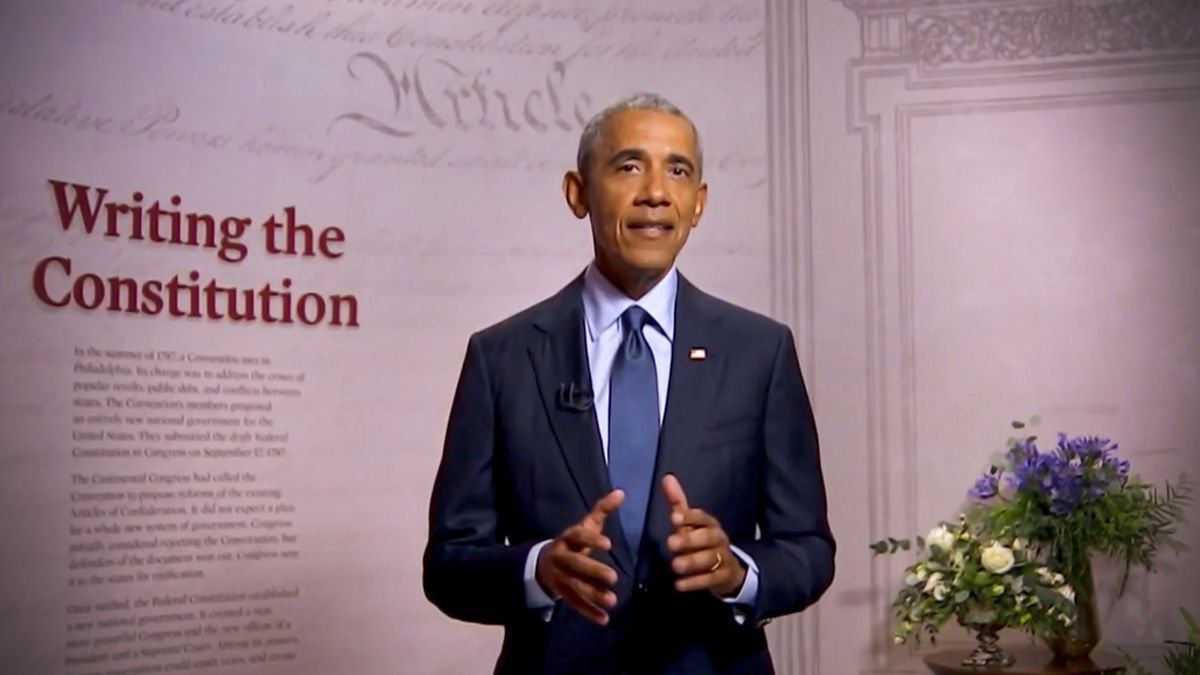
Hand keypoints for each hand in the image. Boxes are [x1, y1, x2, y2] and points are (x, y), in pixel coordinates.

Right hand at [535, 489, 623, 624]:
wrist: (543, 562)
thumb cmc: (573, 541)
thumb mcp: (585, 524)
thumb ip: (602, 510)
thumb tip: (621, 492)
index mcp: (567, 538)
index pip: (578, 537)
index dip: (591, 540)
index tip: (609, 545)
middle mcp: (561, 557)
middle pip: (576, 564)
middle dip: (593, 571)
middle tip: (614, 577)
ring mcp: (559, 577)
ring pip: (575, 586)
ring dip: (593, 595)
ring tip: (613, 601)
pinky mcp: (562, 593)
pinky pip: (574, 603)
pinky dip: (588, 612)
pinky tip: (604, 619)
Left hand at [662, 474, 745, 597]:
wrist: (728, 569)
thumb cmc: (702, 541)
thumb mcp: (690, 522)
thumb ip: (678, 502)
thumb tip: (667, 477)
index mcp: (710, 524)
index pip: (702, 517)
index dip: (690, 517)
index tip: (674, 518)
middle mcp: (718, 539)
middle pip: (707, 537)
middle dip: (690, 540)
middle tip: (670, 543)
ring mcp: (723, 558)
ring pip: (709, 559)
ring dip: (692, 562)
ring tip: (674, 566)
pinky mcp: (722, 577)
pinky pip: (710, 580)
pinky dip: (695, 583)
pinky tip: (679, 585)